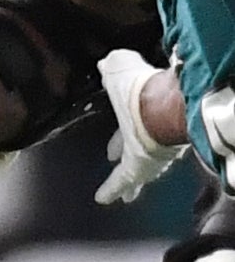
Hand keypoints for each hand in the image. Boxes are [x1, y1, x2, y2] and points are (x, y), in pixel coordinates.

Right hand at [96, 50, 186, 203]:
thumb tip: (106, 63)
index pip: (128, 120)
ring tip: (120, 194)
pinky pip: (123, 180)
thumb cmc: (140, 89)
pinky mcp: (141, 168)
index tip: (112, 144)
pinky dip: (114, 188)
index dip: (120, 129)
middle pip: (135, 145)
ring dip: (127, 179)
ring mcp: (147, 153)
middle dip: (125, 153)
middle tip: (115, 161)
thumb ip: (116, 65)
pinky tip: (103, 198)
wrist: (158, 110)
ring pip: (135, 168)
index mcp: (140, 108)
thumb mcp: (122, 68)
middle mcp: (147, 132)